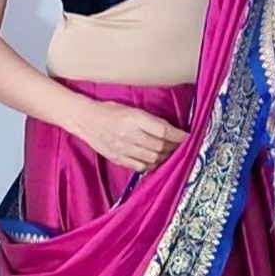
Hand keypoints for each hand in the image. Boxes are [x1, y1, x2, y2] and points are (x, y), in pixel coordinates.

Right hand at [68, 99, 187, 172]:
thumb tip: (173, 131)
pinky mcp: (118, 158)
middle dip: (174, 148)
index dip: (179, 137)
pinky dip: (152, 165)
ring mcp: (122, 148)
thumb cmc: (111, 111)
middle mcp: (129, 134)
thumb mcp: (133, 109)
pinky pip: (141, 166)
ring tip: (169, 153)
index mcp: (134, 118)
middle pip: (160, 146)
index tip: (189, 138)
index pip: (164, 131)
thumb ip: (152, 121)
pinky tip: (155, 160)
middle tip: (181, 147)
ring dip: (165, 157)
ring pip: (153, 158)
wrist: (85, 119)